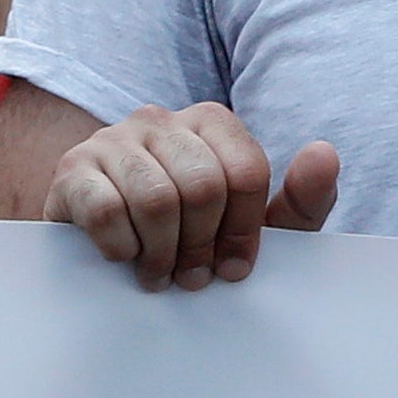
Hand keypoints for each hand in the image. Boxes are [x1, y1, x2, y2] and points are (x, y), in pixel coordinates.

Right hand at [48, 100, 334, 288]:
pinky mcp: (72, 169)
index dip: (244, 229)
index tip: (234, 266)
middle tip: (193, 278)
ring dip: (163, 254)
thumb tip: (325, 153)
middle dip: (202, 246)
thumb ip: (300, 200)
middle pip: (203, 185)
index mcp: (209, 122)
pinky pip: (107, 210)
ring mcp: (110, 139)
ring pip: (156, 199)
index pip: (245, 170)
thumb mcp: (254, 227)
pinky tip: (124, 257)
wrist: (108, 249)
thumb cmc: (190, 235)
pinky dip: (122, 248)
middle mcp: (158, 119)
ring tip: (160, 275)